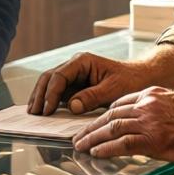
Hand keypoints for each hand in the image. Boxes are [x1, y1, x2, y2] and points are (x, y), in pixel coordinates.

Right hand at [26, 52, 152, 115]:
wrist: (140, 78)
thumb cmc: (129, 80)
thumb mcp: (113, 90)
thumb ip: (92, 96)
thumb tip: (71, 106)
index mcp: (83, 61)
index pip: (59, 75)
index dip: (51, 93)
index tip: (48, 109)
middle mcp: (74, 66)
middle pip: (49, 77)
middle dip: (40, 94)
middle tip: (34, 112)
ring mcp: (73, 75)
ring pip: (49, 84)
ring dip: (41, 97)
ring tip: (33, 113)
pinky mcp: (75, 86)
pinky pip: (58, 92)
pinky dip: (49, 101)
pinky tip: (43, 111)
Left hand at [72, 86, 173, 163]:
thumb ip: (156, 112)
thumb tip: (145, 126)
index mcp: (152, 94)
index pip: (119, 103)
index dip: (104, 115)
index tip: (96, 123)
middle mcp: (147, 104)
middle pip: (111, 114)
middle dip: (92, 126)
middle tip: (80, 135)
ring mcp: (148, 120)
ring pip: (112, 127)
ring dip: (93, 138)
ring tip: (82, 146)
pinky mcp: (152, 139)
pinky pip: (121, 143)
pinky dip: (106, 148)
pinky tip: (97, 153)